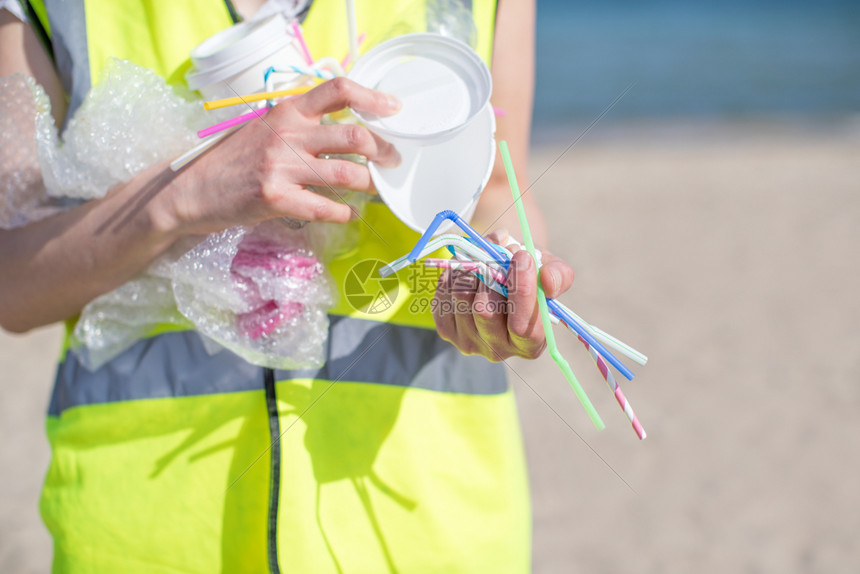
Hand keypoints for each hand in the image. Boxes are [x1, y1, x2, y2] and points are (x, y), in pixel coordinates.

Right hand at [161, 77, 401, 235]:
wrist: (192, 190)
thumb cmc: (234, 160)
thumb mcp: (265, 128)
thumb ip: (300, 125)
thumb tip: (346, 131)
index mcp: (287, 111)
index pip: (337, 90)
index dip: (371, 98)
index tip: (393, 109)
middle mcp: (287, 134)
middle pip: (353, 137)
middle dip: (382, 151)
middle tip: (392, 160)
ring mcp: (281, 167)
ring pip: (346, 174)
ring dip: (369, 184)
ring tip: (376, 188)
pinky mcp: (275, 198)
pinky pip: (326, 208)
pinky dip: (346, 213)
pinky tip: (350, 213)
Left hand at [432, 229, 574, 361]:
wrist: (502, 275)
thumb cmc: (531, 276)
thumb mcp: (550, 271)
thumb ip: (558, 275)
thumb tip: (548, 281)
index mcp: (530, 344)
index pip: (525, 327)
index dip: (523, 291)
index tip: (523, 256)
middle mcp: (498, 350)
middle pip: (486, 312)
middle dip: (493, 274)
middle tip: (503, 252)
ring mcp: (468, 342)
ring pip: (462, 297)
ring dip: (474, 268)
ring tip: (487, 258)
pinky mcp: (446, 329)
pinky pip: (444, 294)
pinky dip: (455, 273)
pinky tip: (468, 270)